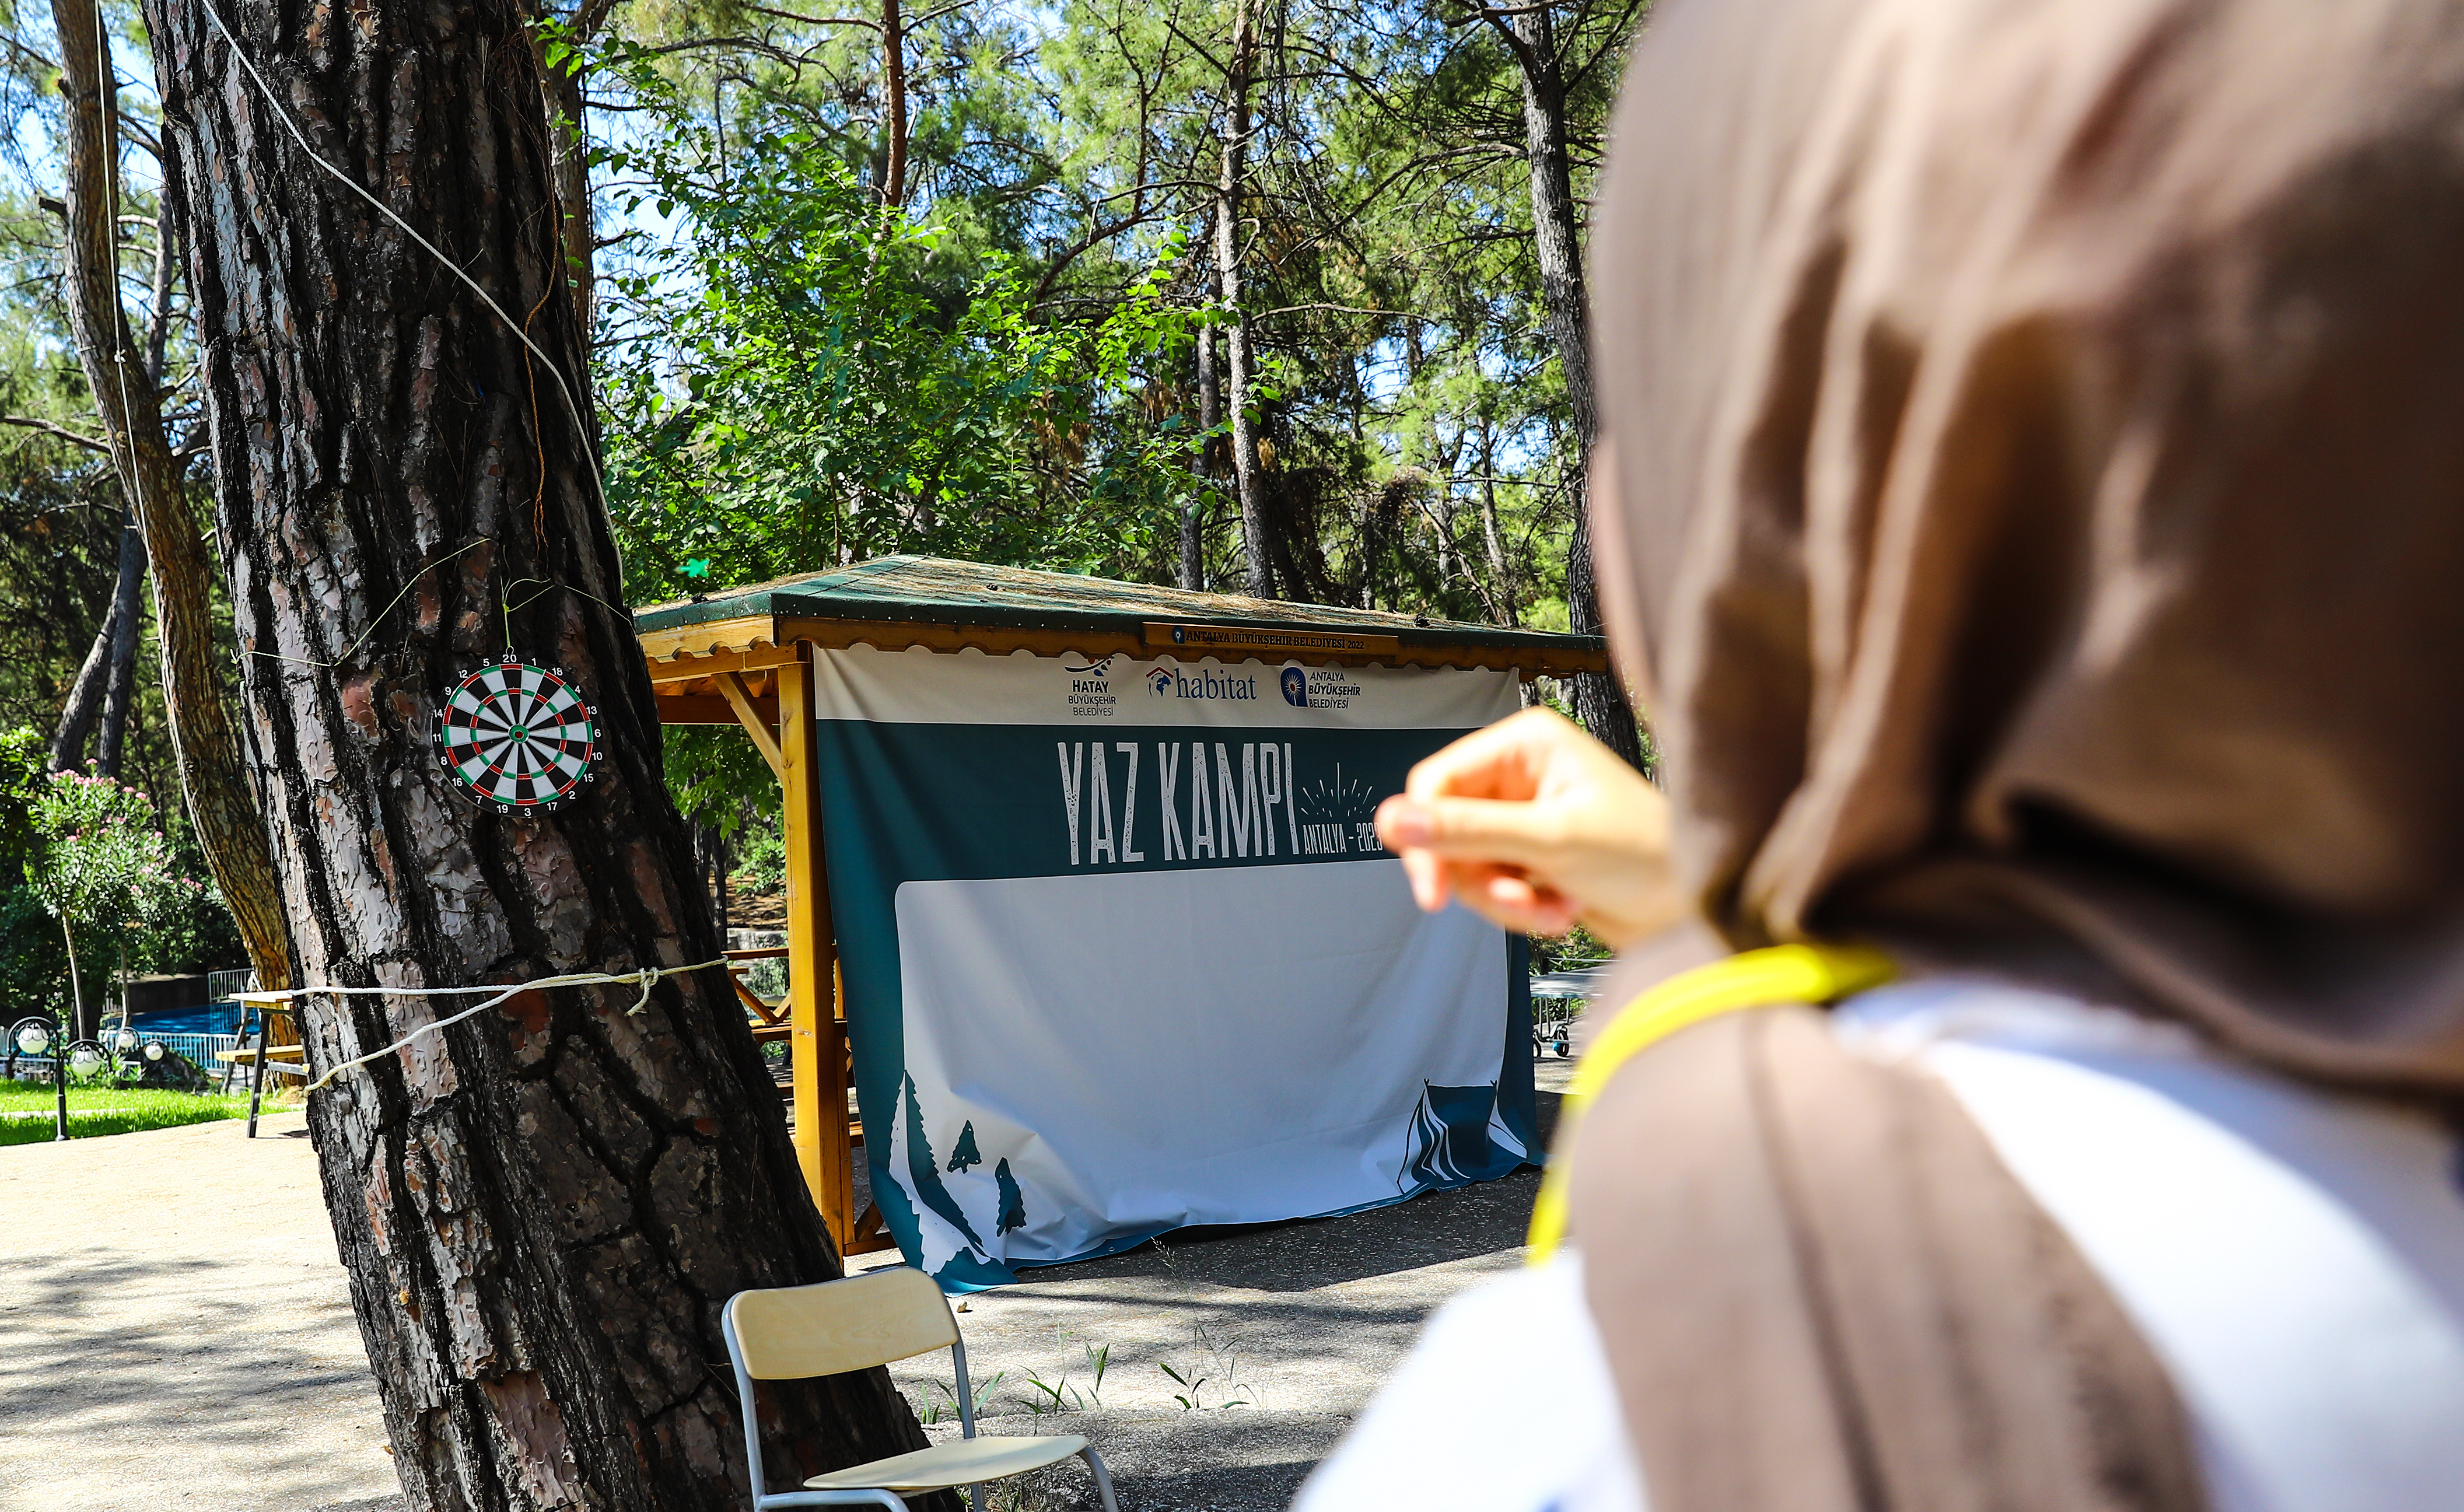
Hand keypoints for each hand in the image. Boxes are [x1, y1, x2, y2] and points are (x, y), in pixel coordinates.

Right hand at [1374, 706, 1682, 947]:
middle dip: (1480, 877)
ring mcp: (1524, 819)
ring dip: (1505, 900)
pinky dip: (1521, 910)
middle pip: (1446, 832)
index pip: (1435, 782)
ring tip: (1551, 906)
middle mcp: (1520, 776)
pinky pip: (1492, 889)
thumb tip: (1399, 820)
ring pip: (1466, 868)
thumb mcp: (1552, 839)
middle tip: (1517, 899)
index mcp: (1525, 746)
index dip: (1425, 836)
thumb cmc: (1651, 855)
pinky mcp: (1530, 858)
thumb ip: (1470, 830)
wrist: (1695, 907)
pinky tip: (1562, 909)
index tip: (1432, 887)